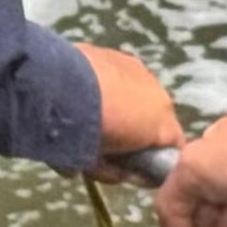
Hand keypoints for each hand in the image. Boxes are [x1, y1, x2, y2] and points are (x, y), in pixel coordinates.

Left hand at [80, 43, 184, 165]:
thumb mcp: (101, 167)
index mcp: (162, 124)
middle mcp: (159, 93)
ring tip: (93, 113)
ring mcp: (138, 70)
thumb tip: (131, 174)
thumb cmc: (81, 136)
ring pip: (139, 94)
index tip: (133, 166)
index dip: (155, 159)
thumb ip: (122, 171)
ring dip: (124, 105)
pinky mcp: (115, 53)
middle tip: (108, 141)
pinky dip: (108, 85)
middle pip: (156, 118)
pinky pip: (119, 76)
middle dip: (137, 130)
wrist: (54, 90)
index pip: (173, 147)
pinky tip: (85, 92)